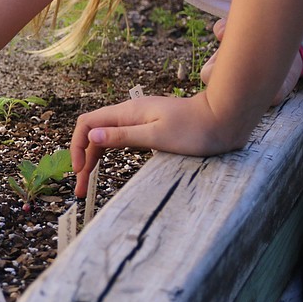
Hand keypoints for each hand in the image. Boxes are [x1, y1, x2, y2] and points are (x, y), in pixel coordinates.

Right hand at [70, 18, 302, 195]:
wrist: (225, 118)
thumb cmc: (196, 129)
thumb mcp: (157, 136)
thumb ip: (123, 136)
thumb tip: (92, 137)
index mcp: (127, 112)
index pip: (87, 123)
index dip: (77, 146)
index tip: (79, 172)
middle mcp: (129, 113)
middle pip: (93, 133)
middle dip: (83, 159)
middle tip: (80, 189)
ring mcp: (139, 119)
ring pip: (105, 137)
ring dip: (94, 158)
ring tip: (88, 182)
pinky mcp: (149, 127)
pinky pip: (119, 138)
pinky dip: (109, 153)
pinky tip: (108, 166)